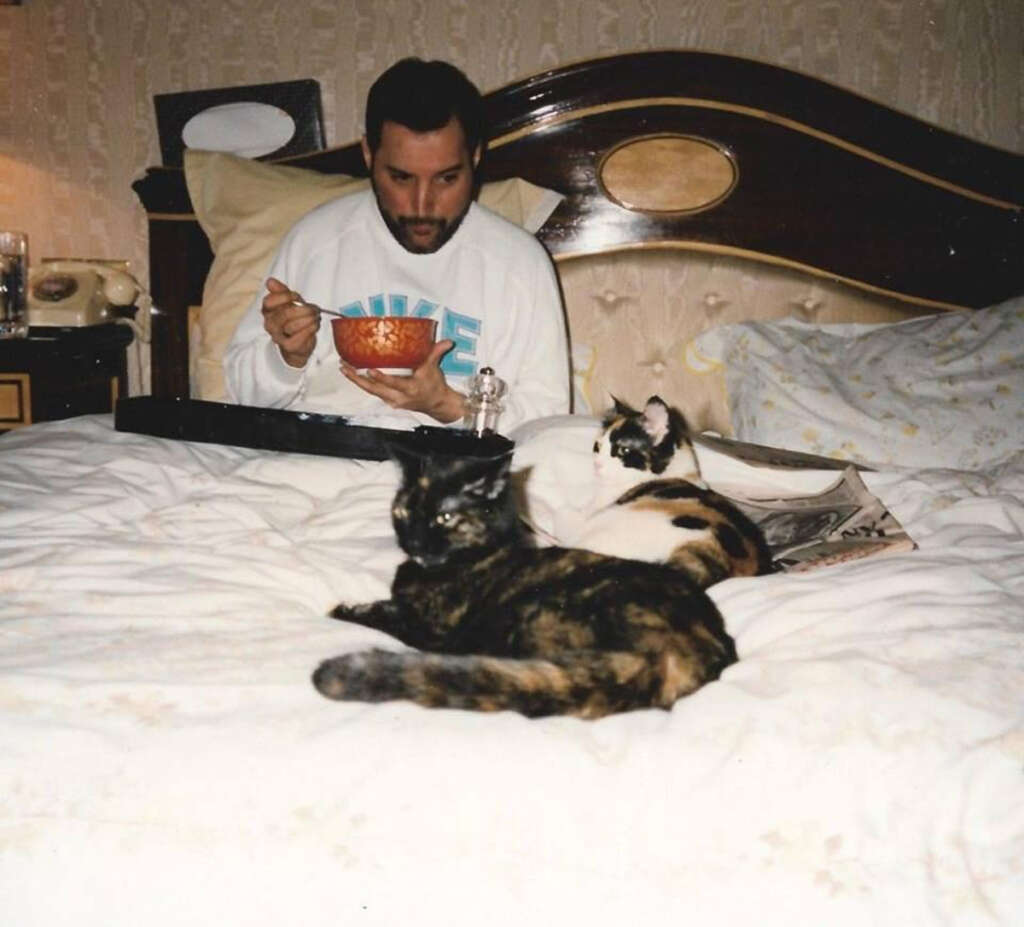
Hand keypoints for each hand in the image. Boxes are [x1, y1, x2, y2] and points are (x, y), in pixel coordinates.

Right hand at [261, 277, 320, 366]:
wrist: (298, 343)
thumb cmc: (293, 319)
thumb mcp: (289, 302)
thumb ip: (281, 291)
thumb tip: (270, 281)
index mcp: (267, 311)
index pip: (269, 302)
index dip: (285, 297)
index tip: (297, 296)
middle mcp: (270, 324)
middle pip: (284, 314)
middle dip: (303, 310)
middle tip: (315, 309)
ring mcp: (278, 337)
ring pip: (293, 326)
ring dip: (309, 320)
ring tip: (316, 317)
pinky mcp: (289, 347)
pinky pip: (300, 337)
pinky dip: (310, 330)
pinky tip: (315, 326)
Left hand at [341, 339, 466, 422]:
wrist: (437, 404)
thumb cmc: (434, 385)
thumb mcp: (435, 368)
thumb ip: (436, 352)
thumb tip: (447, 341)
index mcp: (411, 388)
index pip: (394, 383)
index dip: (382, 378)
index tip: (370, 370)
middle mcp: (399, 397)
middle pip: (374, 389)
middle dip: (358, 379)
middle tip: (345, 367)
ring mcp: (392, 400)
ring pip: (370, 391)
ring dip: (356, 380)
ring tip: (344, 368)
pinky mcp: (389, 400)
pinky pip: (373, 391)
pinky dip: (362, 383)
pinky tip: (353, 373)